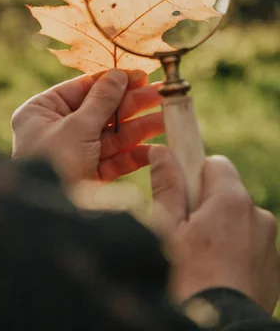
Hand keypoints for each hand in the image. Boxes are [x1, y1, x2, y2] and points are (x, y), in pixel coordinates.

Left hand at [12, 69, 162, 182]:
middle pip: (101, 111)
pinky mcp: (88, 175)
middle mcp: (55, 130)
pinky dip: (135, 155)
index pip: (82, 88)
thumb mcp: (77, 127)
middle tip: (163, 93)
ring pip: (112, 135)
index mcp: (41, 112)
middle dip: (133, 103)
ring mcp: (73, 153)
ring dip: (141, 127)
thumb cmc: (53, 165)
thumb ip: (101, 100)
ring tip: (168, 117)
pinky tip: (157, 149)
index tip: (141, 74)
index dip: (113, 81)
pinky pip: (114, 160)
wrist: (48, 223)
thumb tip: (118, 75)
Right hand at [150, 146, 279, 312]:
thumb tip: (161, 150)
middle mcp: (259, 216)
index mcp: (232, 200)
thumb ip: (167, 185)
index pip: (216, 163)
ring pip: (240, 224)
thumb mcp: (167, 227)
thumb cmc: (186, 277)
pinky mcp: (275, 271)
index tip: (181, 193)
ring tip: (201, 261)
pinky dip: (236, 256)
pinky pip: (251, 249)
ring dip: (222, 233)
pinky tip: (217, 276)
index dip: (194, 175)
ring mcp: (271, 246)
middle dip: (207, 207)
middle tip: (184, 234)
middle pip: (228, 195)